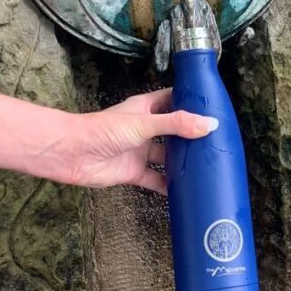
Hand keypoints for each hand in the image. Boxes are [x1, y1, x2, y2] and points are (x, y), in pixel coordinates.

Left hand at [52, 88, 214, 191]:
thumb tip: (209, 124)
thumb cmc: (102, 130)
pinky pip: (156, 179)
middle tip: (217, 140)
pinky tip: (184, 191)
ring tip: (206, 165)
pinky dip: (168, 185)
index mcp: (146, 108)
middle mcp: (145, 128)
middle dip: (191, 134)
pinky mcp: (133, 172)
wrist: (72, 155)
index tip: (213, 106)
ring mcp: (139, 150)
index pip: (173, 99)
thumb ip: (176, 124)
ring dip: (182, 161)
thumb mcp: (144, 123)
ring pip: (167, 155)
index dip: (191, 101)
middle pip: (174, 130)